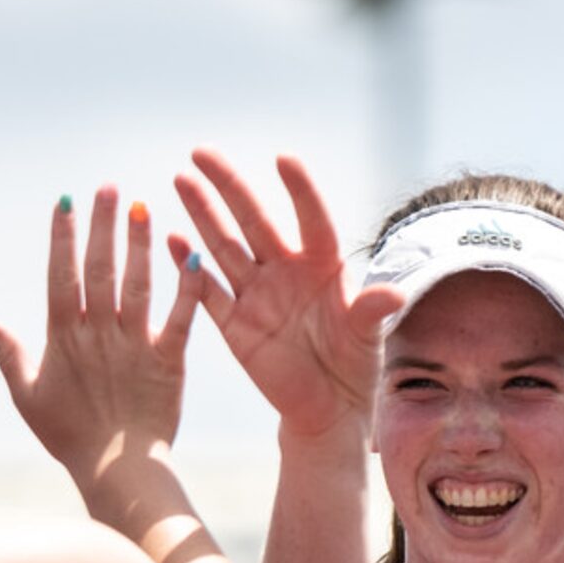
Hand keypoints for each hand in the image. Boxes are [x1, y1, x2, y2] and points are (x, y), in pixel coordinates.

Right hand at [0, 189, 205, 494]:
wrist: (116, 472)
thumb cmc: (69, 437)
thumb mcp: (27, 396)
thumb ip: (5, 353)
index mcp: (64, 338)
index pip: (62, 277)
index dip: (63, 239)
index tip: (65, 202)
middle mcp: (100, 335)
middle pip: (100, 270)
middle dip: (103, 226)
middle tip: (108, 188)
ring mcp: (135, 346)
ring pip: (137, 285)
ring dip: (140, 245)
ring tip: (144, 208)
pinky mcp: (168, 361)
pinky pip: (180, 318)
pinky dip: (188, 289)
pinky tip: (194, 257)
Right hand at [172, 150, 403, 440]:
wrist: (327, 409)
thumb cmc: (354, 368)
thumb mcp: (367, 339)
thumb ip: (371, 312)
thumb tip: (391, 295)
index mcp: (323, 266)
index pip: (311, 218)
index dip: (300, 191)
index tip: (285, 160)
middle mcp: (286, 271)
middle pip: (254, 220)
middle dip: (228, 186)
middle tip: (201, 152)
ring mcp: (257, 295)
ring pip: (225, 246)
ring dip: (203, 214)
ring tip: (182, 180)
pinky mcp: (235, 324)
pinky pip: (208, 291)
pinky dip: (189, 269)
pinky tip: (172, 240)